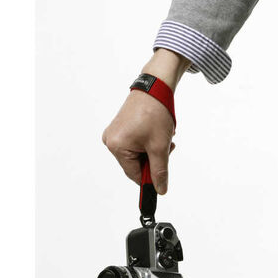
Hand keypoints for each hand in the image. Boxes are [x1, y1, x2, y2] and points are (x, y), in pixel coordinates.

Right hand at [102, 49, 190, 193]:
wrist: (155, 88)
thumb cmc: (155, 112)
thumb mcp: (160, 146)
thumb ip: (160, 171)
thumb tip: (160, 189)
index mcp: (116, 146)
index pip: (134, 174)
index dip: (150, 178)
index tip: (161, 181)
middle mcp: (110, 141)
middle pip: (136, 165)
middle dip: (153, 159)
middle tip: (166, 148)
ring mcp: (114, 134)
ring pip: (137, 155)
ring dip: (152, 151)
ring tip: (162, 137)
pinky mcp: (120, 129)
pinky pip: (135, 145)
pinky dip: (148, 143)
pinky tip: (155, 133)